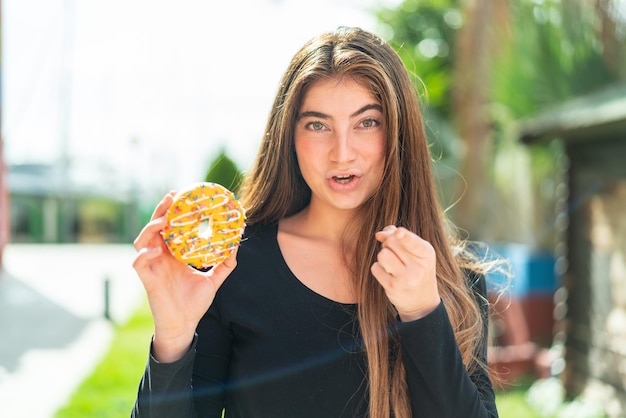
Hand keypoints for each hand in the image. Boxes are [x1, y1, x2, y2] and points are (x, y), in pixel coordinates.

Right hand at [132, 192, 237, 361]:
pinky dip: (144, 255)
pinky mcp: (147, 280)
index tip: (183, 195)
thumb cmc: (195, 302)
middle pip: (155, 227)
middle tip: (173, 197)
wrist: (184, 325)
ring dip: (151, 228)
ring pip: (142, 240)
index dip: (173, 211)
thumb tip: (237, 244)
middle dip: (161, 210)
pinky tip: (156, 250)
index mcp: (173, 254)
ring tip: (163, 220)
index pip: (170, 227)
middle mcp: (160, 257)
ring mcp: (152, 267)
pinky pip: (139, 263)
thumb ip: (225, 262)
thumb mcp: (213, 279)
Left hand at [371, 225, 439, 321]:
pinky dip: (379, 268)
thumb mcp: (417, 252)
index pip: (412, 241)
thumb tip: (379, 234)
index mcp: (426, 253)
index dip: (403, 235)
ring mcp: (405, 278)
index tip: (398, 232)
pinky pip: (376, 267)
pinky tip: (388, 274)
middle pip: (391, 242)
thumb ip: (400, 237)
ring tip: (391, 263)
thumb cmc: (417, 269)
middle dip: (389, 243)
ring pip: (382, 254)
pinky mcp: (392, 287)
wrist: (422, 302)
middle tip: (396, 253)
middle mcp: (418, 266)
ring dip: (383, 256)